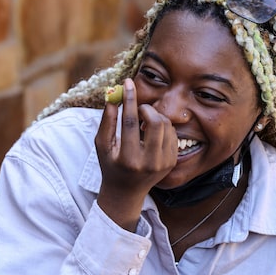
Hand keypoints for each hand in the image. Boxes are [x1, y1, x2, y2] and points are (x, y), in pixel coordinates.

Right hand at [94, 78, 177, 230]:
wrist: (127, 192)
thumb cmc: (110, 165)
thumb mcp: (102, 145)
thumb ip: (107, 121)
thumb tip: (112, 96)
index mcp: (128, 159)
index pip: (131, 122)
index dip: (129, 100)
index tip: (127, 82)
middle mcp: (149, 162)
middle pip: (156, 122)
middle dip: (147, 109)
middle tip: (139, 109)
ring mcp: (164, 163)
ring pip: (166, 126)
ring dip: (155, 117)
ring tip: (143, 124)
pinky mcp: (173, 161)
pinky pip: (172, 133)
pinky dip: (162, 127)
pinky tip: (151, 134)